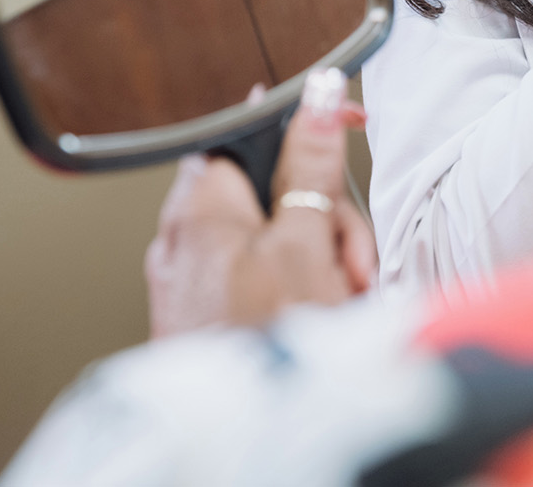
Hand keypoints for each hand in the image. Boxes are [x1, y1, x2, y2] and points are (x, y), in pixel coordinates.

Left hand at [144, 73, 377, 338]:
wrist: (246, 436)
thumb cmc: (264, 345)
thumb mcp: (308, 242)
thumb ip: (311, 166)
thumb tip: (315, 97)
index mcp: (201, 210)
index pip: (247, 136)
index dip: (297, 131)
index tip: (338, 130)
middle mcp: (184, 242)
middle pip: (268, 192)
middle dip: (322, 218)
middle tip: (348, 254)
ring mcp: (190, 284)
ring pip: (271, 239)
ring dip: (319, 259)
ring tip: (342, 296)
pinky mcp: (204, 319)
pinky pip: (259, 281)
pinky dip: (296, 289)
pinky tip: (322, 315)